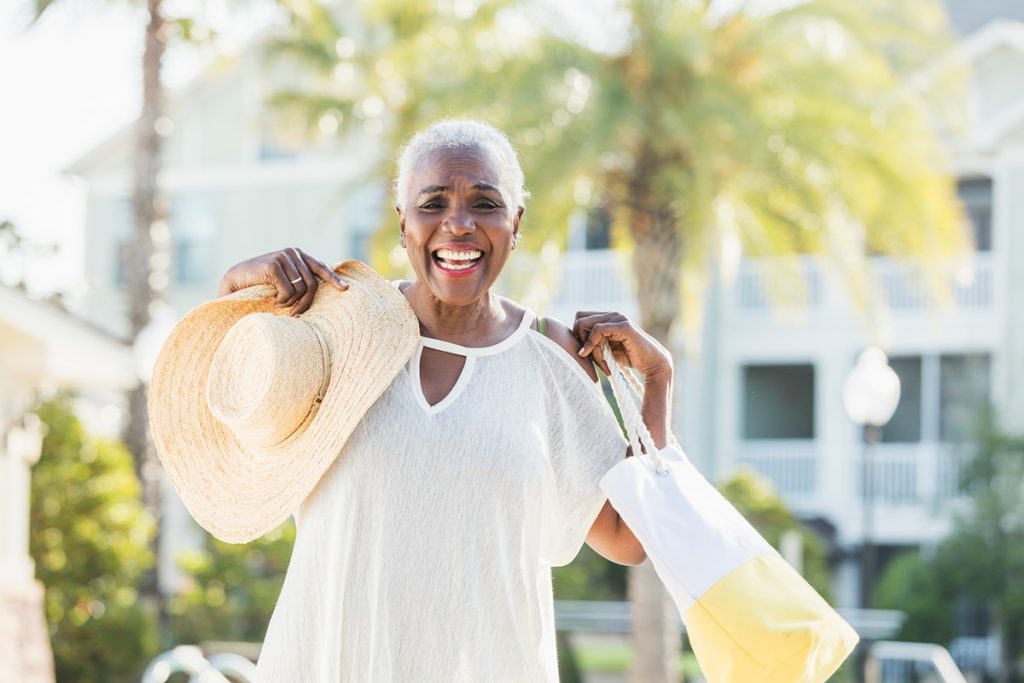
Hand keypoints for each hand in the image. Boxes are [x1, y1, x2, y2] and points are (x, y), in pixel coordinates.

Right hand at [217, 247, 347, 314]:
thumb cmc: (261, 283)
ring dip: (291, 303)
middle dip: (305, 303)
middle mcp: (292, 252)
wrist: (235, 280)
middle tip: (296, 314)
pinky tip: (273, 301)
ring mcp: (283, 257)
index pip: (320, 267)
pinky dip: (282, 300)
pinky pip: (288, 291)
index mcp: (298, 254)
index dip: (333, 279)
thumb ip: (300, 279)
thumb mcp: (284, 279)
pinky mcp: (273, 265)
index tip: (345, 289)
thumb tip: (319, 290)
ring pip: (301, 289)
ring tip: (279, 305)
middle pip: (312, 284)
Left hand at [573, 311, 671, 382]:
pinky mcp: (624, 326)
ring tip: (602, 364)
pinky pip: (597, 330)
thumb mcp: (607, 350)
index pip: (580, 318)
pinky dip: (593, 346)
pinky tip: (602, 361)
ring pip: (585, 326)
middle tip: (591, 358)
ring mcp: (618, 318)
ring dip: (589, 348)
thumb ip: (593, 343)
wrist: (653, 363)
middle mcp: (612, 314)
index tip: (585, 354)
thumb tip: (575, 345)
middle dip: (580, 341)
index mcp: (608, 318)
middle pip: (579, 320)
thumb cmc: (630, 358)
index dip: (578, 336)